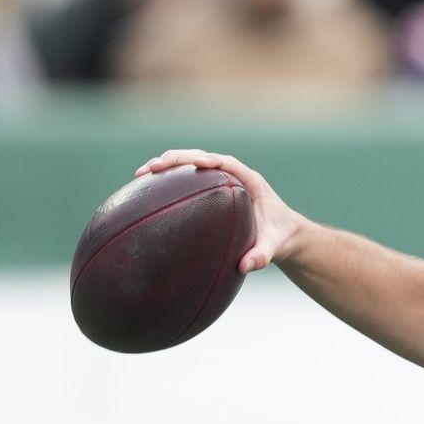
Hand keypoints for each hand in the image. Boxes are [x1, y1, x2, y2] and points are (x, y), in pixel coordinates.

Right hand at [135, 149, 303, 273]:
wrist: (283, 234)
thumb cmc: (279, 237)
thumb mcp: (274, 247)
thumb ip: (263, 256)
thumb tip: (245, 266)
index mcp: (250, 181)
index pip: (228, 163)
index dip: (211, 160)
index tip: (196, 163)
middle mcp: (233, 176)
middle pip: (201, 157)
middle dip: (177, 159)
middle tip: (152, 169)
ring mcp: (220, 180)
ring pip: (190, 164)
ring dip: (167, 165)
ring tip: (141, 174)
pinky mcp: (210, 189)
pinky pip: (187, 179)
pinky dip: (168, 180)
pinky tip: (146, 189)